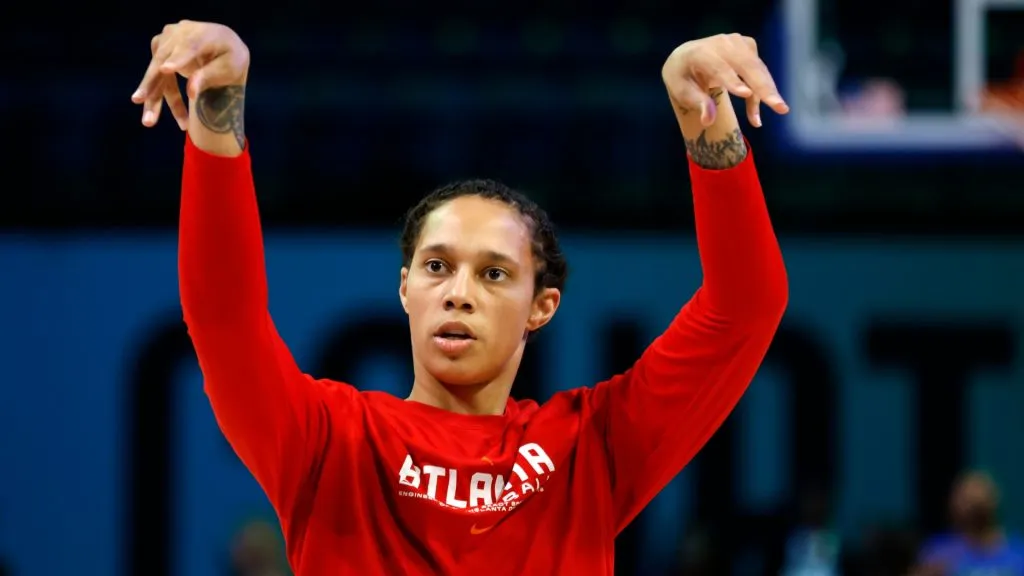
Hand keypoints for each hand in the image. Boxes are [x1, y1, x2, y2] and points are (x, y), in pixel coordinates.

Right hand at [131, 21, 249, 130]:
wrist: (222, 44)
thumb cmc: (230, 58)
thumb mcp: (229, 68)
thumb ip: (209, 77)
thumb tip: (191, 93)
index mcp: (203, 35)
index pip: (188, 47)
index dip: (177, 59)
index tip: (165, 70)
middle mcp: (181, 33)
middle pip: (164, 60)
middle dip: (153, 84)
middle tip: (139, 101)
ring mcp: (167, 40)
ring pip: (157, 71)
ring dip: (151, 96)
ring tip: (148, 121)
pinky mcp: (159, 49)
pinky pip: (158, 75)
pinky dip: (156, 94)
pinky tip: (151, 112)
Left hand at [662, 33, 788, 127]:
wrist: (688, 57)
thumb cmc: (683, 77)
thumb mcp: (681, 91)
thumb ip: (697, 103)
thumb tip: (708, 120)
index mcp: (699, 52)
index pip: (718, 66)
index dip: (732, 80)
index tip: (746, 94)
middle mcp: (721, 43)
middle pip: (745, 65)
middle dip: (763, 87)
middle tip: (779, 107)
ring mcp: (737, 42)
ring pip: (757, 68)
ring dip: (768, 91)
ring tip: (780, 110)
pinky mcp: (748, 46)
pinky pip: (759, 70)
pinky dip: (761, 90)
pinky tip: (755, 113)